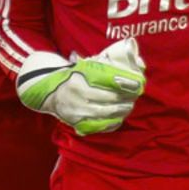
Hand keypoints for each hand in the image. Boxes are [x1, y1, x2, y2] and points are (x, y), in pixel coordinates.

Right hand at [16, 37, 145, 134]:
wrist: (51, 94)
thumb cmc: (74, 78)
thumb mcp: (85, 67)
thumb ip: (106, 65)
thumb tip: (136, 63)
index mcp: (80, 81)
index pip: (108, 85)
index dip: (125, 86)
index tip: (136, 86)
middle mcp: (77, 97)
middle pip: (109, 101)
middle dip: (125, 100)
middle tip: (133, 98)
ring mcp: (77, 112)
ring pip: (105, 114)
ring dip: (120, 112)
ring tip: (128, 107)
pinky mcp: (77, 123)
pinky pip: (99, 126)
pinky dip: (111, 123)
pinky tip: (118, 118)